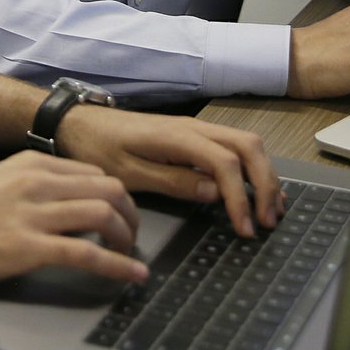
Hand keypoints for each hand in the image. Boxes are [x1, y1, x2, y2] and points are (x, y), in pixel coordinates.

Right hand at [0, 151, 146, 287]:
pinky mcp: (25, 247)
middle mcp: (34, 182)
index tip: (123, 218)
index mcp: (29, 165)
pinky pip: (87, 253)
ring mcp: (30, 213)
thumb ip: (31, 188)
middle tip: (133, 238)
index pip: (95, 173)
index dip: (118, 198)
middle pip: (109, 189)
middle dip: (131, 215)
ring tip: (131, 257)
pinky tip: (131, 276)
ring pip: (103, 215)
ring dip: (127, 239)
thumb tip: (65, 204)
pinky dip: (117, 265)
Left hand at [56, 106, 283, 234]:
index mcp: (177, 136)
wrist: (78, 123)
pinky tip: (255, 191)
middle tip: (268, 221)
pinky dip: (252, 169)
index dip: (241, 197)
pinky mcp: (193, 137)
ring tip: (271, 210)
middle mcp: (193, 127)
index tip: (245, 227)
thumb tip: (214, 191)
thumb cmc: (97, 146)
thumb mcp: (127, 173)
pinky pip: (234, 147)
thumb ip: (172, 181)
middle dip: (265, 184)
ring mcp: (196, 130)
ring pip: (246, 144)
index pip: (225, 163)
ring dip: (264, 175)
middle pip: (248, 147)